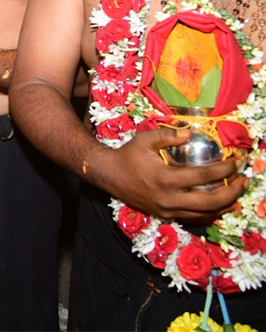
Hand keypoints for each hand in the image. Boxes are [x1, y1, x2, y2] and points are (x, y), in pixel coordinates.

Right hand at [100, 127, 246, 223]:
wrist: (108, 175)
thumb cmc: (127, 155)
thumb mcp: (144, 140)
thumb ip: (168, 135)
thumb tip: (190, 132)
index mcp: (165, 178)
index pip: (204, 175)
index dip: (225, 169)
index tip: (236, 162)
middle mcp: (169, 198)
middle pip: (211, 201)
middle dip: (232, 192)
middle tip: (243, 181)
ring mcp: (168, 210)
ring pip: (205, 215)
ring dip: (225, 206)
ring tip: (237, 195)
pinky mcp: (166, 215)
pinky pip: (195, 219)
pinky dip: (211, 214)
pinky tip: (219, 206)